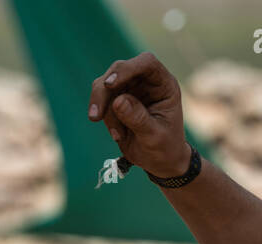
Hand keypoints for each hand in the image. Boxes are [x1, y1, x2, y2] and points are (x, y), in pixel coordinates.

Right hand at [88, 52, 191, 179]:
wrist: (160, 162)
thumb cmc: (165, 148)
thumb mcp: (154, 136)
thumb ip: (138, 118)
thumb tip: (117, 101)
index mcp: (164, 84)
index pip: (146, 63)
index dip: (126, 69)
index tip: (110, 84)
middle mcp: (147, 81)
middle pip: (118, 71)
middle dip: (104, 92)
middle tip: (96, 116)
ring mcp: (131, 89)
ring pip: (105, 85)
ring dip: (103, 108)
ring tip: (117, 135)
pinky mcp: (117, 99)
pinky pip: (102, 101)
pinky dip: (104, 117)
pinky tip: (117, 135)